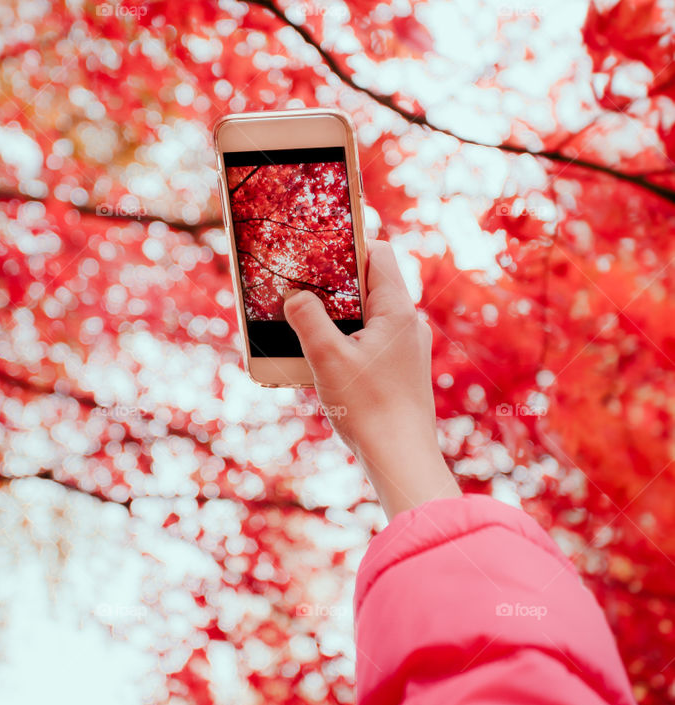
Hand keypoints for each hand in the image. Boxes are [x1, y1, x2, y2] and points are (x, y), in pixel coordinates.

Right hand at [282, 239, 460, 521]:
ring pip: (370, 315)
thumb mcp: (327, 358)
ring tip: (308, 326)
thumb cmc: (368, 408)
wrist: (400, 458)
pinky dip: (350, 341)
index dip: (348, 246)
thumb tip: (295, 296)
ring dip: (340, 316)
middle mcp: (409, 325)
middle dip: (336, 284)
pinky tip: (326, 361)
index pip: (378, 254)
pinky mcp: (403, 372)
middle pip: (371, 284)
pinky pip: (374, 342)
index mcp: (397, 311)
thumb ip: (308, 319)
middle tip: (302, 287)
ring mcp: (409, 350)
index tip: (317, 252)